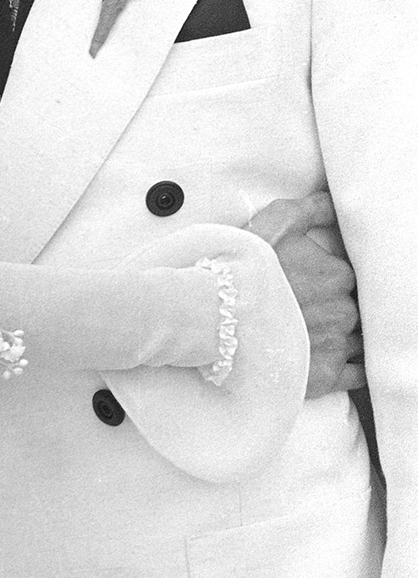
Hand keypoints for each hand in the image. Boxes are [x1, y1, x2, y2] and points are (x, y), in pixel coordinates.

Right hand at [245, 193, 363, 398]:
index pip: (347, 275)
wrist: (221, 314)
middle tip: (306, 305)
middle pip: (350, 307)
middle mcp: (345, 310)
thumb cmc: (247, 266)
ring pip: (356, 340)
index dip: (327, 276)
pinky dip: (350, 367)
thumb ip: (313, 209)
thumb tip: (333, 202)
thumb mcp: (278, 221)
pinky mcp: (328, 376)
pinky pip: (356, 375)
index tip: (309, 279)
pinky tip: (331, 357)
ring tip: (313, 332)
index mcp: (339, 274)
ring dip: (341, 335)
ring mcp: (338, 345)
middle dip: (333, 306)